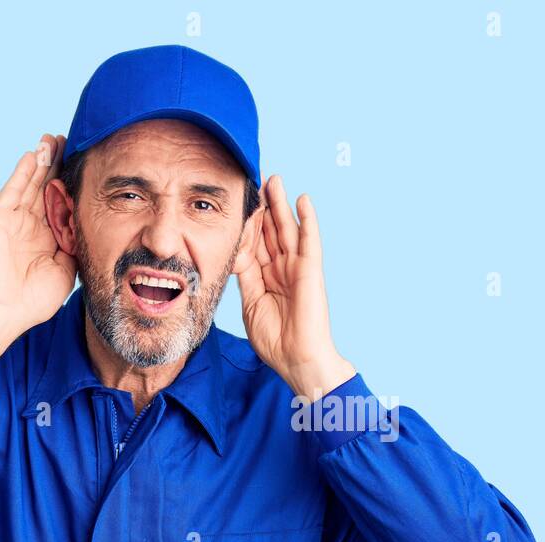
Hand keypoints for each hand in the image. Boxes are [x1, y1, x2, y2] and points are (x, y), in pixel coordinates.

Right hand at [0, 134, 75, 374]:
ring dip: (42, 160)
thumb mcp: (66, 269)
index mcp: (47, 236)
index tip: (87, 165)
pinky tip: (34, 155)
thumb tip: (92, 230)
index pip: (61, 202)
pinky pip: (14, 189)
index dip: (71, 184)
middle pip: (46, 186)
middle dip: (57, 164)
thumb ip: (76, 247)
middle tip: (71, 140)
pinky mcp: (0, 218)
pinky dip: (24, 172)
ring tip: (54, 138)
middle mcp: (31, 224)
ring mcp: (15, 219)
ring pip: (31, 182)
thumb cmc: (34, 299)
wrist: (6, 310)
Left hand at [234, 174, 354, 397]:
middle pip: (269, 231)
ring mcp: (297, 268)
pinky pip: (309, 240)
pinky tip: (303, 200)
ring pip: (286, 229)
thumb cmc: (275, 341)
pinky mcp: (311, 270)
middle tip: (254, 180)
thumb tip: (233, 251)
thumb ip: (244, 275)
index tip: (235, 202)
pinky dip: (307, 219)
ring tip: (274, 180)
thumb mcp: (250, 303)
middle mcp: (281, 269)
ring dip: (281, 204)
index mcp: (265, 278)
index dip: (245, 224)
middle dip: (262, 207)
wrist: (297, 359)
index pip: (252, 244)